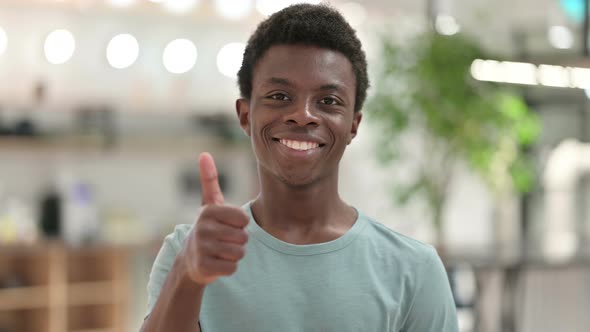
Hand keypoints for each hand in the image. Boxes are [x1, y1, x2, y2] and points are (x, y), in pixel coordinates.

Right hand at [180, 152, 248, 285]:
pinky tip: (217, 263)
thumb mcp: (209, 203)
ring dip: (234, 254)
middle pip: (244, 237)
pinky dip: (228, 267)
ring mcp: (202, 248)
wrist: (190, 259)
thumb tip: (204, 154)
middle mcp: (203, 228)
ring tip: (220, 251)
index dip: (240, 225)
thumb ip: (209, 180)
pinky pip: (232, 268)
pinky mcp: (204, 267)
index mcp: (208, 211)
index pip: (244, 219)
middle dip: (238, 241)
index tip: (227, 225)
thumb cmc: (208, 228)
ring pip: (239, 253)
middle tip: (223, 240)